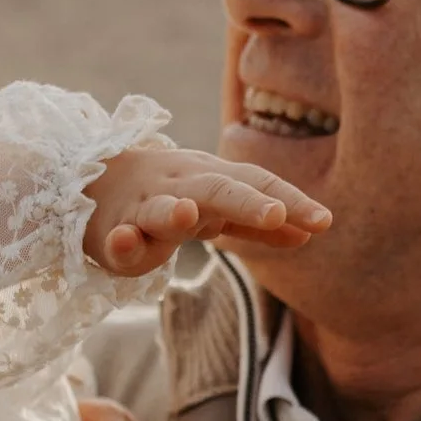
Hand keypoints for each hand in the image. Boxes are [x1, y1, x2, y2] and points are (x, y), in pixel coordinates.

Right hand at [82, 141, 328, 275]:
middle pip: (219, 190)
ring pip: (161, 209)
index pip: (257, 184)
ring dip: (175, 212)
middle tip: (275, 213)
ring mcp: (145, 209)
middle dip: (247, 201)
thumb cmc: (170, 198)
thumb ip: (260, 223)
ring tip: (190, 216)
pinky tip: (123, 242)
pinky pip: (117, 238)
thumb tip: (312, 231)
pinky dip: (120, 240)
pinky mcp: (114, 233)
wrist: (96, 188)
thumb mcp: (219, 208)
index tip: (324, 221)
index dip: (290, 201)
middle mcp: (183, 187)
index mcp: (213, 179)